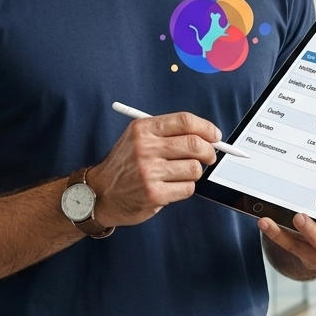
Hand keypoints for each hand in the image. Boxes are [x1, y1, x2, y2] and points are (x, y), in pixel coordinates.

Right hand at [87, 112, 219, 227]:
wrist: (100, 194)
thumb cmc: (125, 165)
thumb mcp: (138, 139)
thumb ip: (169, 133)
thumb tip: (209, 136)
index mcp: (142, 129)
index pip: (184, 121)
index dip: (206, 128)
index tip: (215, 136)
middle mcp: (144, 148)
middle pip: (194, 144)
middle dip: (209, 151)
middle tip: (209, 157)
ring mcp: (148, 172)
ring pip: (195, 168)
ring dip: (194, 173)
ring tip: (180, 174)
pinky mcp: (154, 194)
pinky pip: (188, 188)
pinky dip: (185, 188)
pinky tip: (171, 187)